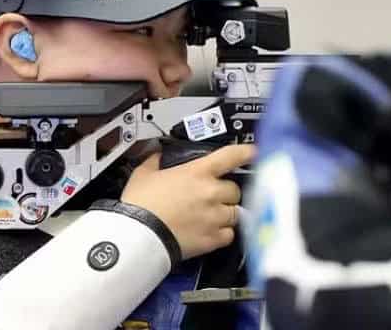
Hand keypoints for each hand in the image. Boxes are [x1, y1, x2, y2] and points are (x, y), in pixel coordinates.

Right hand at [121, 144, 255, 259]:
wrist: (137, 237)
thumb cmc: (139, 206)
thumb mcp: (144, 174)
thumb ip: (155, 161)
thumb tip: (157, 156)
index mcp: (198, 172)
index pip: (232, 156)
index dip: (245, 153)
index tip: (252, 153)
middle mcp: (211, 192)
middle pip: (236, 189)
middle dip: (226, 193)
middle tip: (212, 197)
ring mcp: (214, 216)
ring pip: (236, 212)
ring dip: (227, 213)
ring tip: (210, 216)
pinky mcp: (212, 238)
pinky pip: (230, 234)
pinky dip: (223, 233)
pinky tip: (211, 231)